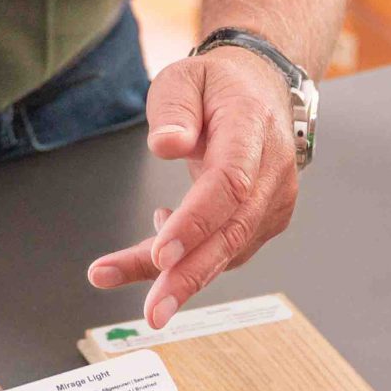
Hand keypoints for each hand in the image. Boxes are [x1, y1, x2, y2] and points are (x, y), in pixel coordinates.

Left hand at [86, 46, 298, 326]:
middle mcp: (272, 170)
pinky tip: (155, 252)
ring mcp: (274, 199)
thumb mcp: (182, 78)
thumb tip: (166, 145)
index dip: (196, 223)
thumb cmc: (216, 87)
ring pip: (227, 251)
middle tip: (152, 311)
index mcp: (252, 127)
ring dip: (178, 277)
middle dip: (190, 276)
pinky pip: (225, 252)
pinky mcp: (264, 221)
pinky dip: (187, 262)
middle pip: (234, 231)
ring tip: (117, 275)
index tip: (161, 255)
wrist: (258, 89)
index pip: (230, 184)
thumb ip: (173, 109)